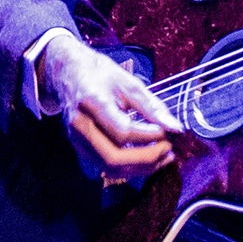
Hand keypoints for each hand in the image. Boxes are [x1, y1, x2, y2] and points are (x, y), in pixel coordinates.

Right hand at [41, 34, 184, 184]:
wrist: (67, 73)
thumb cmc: (99, 74)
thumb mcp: (128, 83)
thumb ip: (152, 107)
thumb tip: (175, 128)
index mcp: (91, 102)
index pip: (122, 131)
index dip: (149, 137)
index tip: (167, 132)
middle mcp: (79, 125)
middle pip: (113, 157)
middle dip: (147, 159)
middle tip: (168, 149)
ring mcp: (76, 139)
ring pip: (110, 168)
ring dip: (140, 168)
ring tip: (162, 157)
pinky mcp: (79, 148)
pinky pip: (106, 167)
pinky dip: (129, 167)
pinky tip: (145, 158)